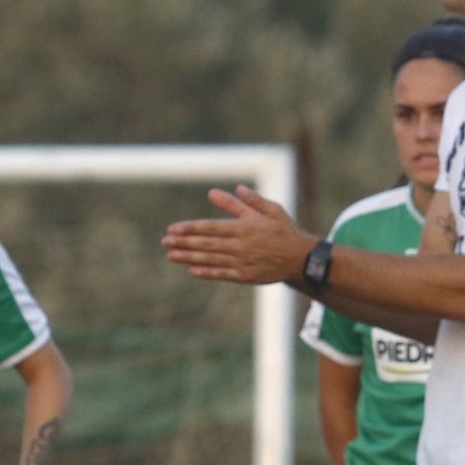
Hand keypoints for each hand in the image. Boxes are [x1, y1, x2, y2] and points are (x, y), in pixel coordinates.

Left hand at [162, 186, 314, 283]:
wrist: (300, 258)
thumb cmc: (283, 230)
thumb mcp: (269, 210)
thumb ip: (248, 201)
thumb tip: (230, 188)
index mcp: (244, 227)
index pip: (210, 227)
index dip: (190, 228)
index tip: (173, 228)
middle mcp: (240, 245)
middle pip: (206, 244)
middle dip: (183, 242)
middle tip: (164, 241)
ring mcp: (242, 262)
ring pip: (210, 259)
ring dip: (188, 257)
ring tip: (171, 255)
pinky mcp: (245, 276)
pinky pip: (221, 274)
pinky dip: (205, 272)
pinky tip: (191, 269)